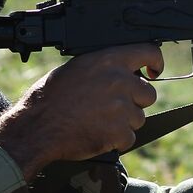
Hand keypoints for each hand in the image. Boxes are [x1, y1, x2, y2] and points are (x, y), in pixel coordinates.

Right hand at [0, 44, 163, 178]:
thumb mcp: (76, 68)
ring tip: (97, 122)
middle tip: (112, 108)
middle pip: (148, 94)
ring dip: (124, 123)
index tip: (155, 71)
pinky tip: (97, 135)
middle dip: (135, 102)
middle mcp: (119, 81)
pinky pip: (129, 138)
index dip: (156, 62)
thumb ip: (104, 68)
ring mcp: (121, 107)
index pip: (148, 51)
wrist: (37, 126)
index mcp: (108, 60)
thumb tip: (121, 71)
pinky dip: (116, 141)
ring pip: (139, 118)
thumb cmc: (49, 98)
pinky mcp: (119, 131)